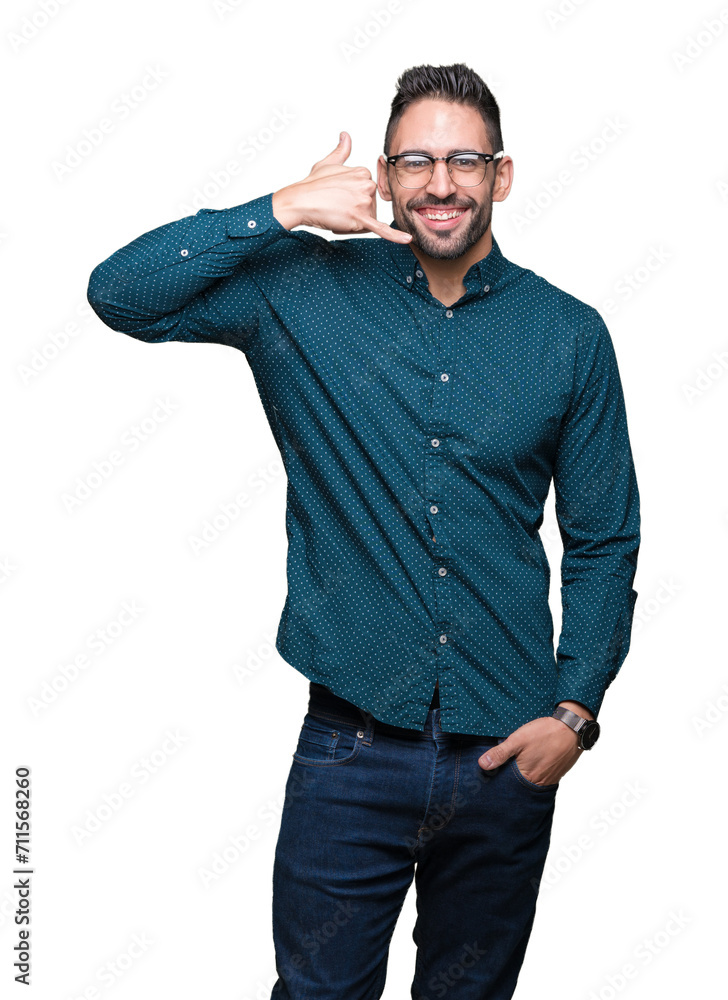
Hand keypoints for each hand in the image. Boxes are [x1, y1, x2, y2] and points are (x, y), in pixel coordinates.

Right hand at [272, 131, 412, 243]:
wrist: (300, 201)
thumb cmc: (312, 185)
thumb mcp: (328, 163)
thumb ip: (342, 151)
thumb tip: (345, 135)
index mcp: (363, 172)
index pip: (367, 194)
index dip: (353, 200)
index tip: (338, 198)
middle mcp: (367, 184)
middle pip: (370, 207)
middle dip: (355, 213)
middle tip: (335, 208)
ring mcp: (364, 201)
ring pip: (368, 220)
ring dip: (354, 223)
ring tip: (336, 215)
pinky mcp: (360, 218)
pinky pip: (380, 229)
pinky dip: (394, 236)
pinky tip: (407, 239)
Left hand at [478, 715, 583, 785]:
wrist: (573, 727)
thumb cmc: (546, 732)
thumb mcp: (518, 739)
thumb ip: (500, 753)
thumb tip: (482, 765)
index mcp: (527, 776)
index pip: (507, 784)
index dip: (498, 779)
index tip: (490, 775)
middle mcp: (539, 782)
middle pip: (519, 784)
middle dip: (510, 778)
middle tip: (502, 768)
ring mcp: (550, 779)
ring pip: (531, 781)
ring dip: (523, 775)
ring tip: (516, 764)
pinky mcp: (557, 773)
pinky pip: (541, 777)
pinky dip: (534, 772)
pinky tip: (531, 762)